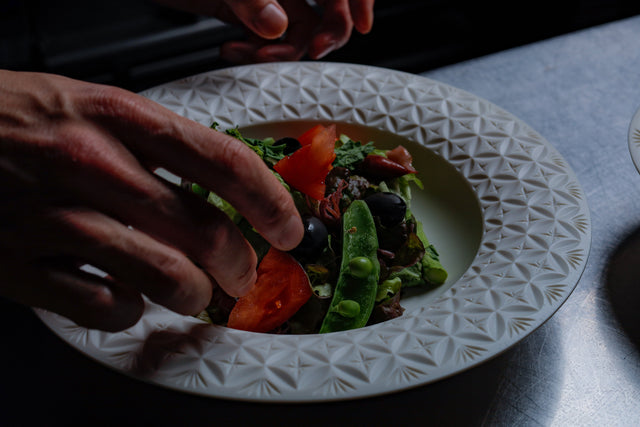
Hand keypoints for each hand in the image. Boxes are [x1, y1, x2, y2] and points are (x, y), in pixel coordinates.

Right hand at [0, 70, 302, 330]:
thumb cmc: (11, 119)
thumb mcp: (90, 104)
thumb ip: (156, 143)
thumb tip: (223, 185)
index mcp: (115, 116)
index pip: (222, 161)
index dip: (270, 201)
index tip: (289, 228)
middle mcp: (91, 165)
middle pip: (204, 232)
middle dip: (239, 266)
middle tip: (243, 274)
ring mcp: (54, 218)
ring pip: (166, 278)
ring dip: (193, 295)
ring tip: (194, 293)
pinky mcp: (20, 265)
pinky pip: (104, 307)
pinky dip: (130, 310)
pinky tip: (127, 296)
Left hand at [154, 0, 374, 61]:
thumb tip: (277, 25)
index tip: (364, 24)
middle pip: (326, 11)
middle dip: (317, 37)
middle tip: (302, 53)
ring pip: (297, 32)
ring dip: (278, 53)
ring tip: (250, 53)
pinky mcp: (247, 10)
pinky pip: (267, 39)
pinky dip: (254, 52)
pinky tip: (232, 48)